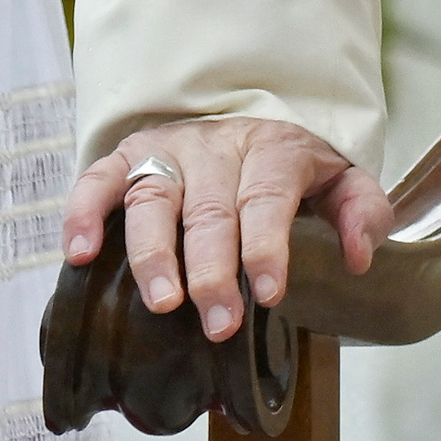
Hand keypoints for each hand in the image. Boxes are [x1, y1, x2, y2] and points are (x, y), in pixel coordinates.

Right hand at [65, 115, 387, 342]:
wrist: (246, 116)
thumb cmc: (292, 167)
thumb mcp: (342, 178)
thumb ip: (362, 212)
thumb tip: (359, 257)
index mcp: (273, 150)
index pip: (267, 196)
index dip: (266, 245)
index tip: (268, 293)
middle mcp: (217, 146)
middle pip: (209, 208)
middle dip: (212, 270)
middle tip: (218, 323)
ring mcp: (168, 150)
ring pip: (153, 197)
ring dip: (152, 252)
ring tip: (160, 303)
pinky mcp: (128, 155)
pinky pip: (98, 178)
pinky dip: (83, 212)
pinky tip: (78, 254)